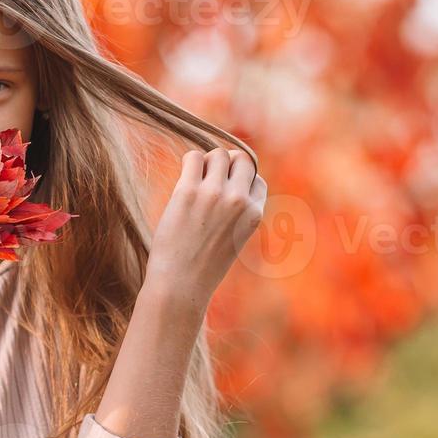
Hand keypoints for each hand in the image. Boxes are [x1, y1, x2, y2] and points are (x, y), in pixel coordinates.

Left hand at [147, 148, 266, 301]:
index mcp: (254, 214)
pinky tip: (183, 180)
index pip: (257, 178)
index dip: (241, 179)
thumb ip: (237, 212)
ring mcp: (214, 194)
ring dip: (206, 162)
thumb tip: (225, 178)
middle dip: (226, 164)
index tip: (225, 192)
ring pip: (218, 154)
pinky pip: (193, 156)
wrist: (181, 284)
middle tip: (209, 182)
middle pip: (242, 158)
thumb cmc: (203, 265)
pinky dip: (189, 162)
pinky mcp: (188, 192)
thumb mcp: (233, 239)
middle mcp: (239, 200)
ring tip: (195, 181)